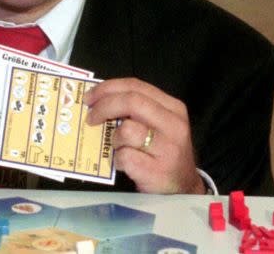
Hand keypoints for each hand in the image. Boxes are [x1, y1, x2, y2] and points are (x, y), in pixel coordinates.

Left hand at [84, 78, 202, 193]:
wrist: (183, 187)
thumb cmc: (162, 153)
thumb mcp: (157, 124)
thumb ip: (135, 110)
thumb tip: (97, 99)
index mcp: (172, 108)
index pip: (135, 86)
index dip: (108, 88)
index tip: (90, 97)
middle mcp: (173, 125)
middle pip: (131, 101)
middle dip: (103, 106)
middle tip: (90, 118)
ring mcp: (167, 148)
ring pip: (126, 130)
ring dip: (114, 138)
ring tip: (119, 147)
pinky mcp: (157, 170)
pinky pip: (124, 156)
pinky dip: (118, 160)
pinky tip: (125, 164)